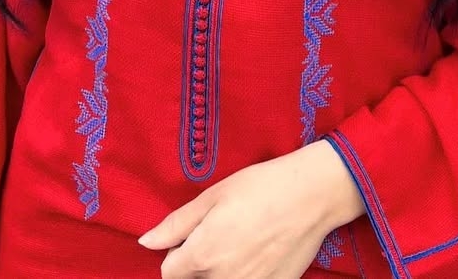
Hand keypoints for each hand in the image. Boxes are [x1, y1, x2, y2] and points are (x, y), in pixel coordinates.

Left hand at [137, 141, 364, 277]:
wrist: (311, 195)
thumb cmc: (261, 186)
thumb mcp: (214, 196)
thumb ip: (177, 224)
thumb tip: (146, 242)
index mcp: (203, 255)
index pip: (169, 273)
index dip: (175, 252)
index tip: (192, 236)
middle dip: (196, 264)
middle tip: (218, 236)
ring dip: (219, 271)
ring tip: (239, 243)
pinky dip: (245, 275)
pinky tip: (258, 253)